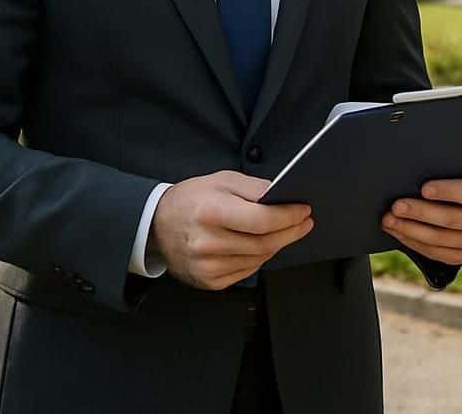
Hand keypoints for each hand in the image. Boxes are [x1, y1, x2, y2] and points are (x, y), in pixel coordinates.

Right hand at [148, 171, 313, 289]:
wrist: (157, 224)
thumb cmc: (192, 199)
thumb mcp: (222, 180)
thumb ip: (254, 187)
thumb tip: (283, 196)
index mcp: (211, 212)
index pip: (262, 221)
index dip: (289, 217)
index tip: (304, 211)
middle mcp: (207, 243)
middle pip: (265, 243)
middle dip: (291, 232)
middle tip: (304, 222)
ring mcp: (206, 266)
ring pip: (259, 259)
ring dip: (277, 245)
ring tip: (285, 231)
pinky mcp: (208, 281)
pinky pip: (246, 271)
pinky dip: (260, 258)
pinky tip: (261, 245)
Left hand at [382, 174, 461, 264]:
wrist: (456, 197)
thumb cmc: (452, 176)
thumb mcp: (455, 169)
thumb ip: (444, 169)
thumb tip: (417, 169)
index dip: (449, 191)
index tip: (424, 188)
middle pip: (454, 220)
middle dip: (422, 212)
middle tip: (397, 206)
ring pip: (442, 239)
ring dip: (411, 229)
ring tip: (389, 219)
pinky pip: (437, 254)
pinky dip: (413, 242)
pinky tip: (397, 231)